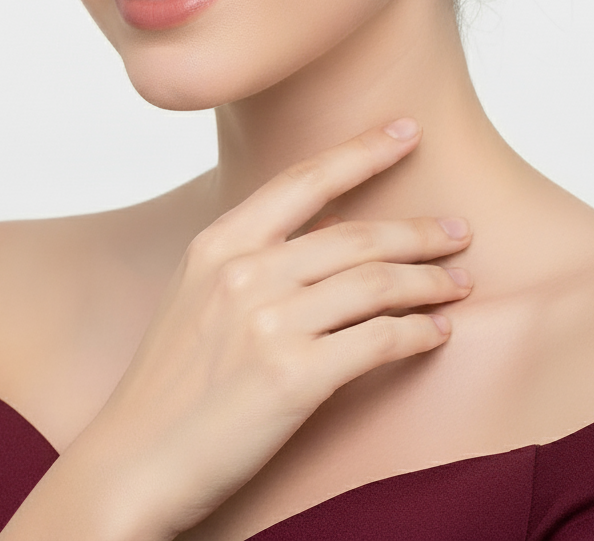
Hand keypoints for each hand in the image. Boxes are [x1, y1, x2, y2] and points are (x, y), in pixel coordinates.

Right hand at [99, 118, 472, 536]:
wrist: (134, 462)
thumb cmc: (170, 381)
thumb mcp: (197, 294)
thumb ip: (253, 257)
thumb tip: (327, 234)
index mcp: (219, 243)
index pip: (304, 180)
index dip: (362, 151)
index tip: (406, 131)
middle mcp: (244, 272)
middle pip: (356, 234)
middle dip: (419, 230)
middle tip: (459, 230)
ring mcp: (268, 322)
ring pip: (375, 282)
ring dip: (428, 280)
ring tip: (459, 283)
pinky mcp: (293, 376)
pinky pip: (378, 339)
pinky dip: (417, 332)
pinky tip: (436, 332)